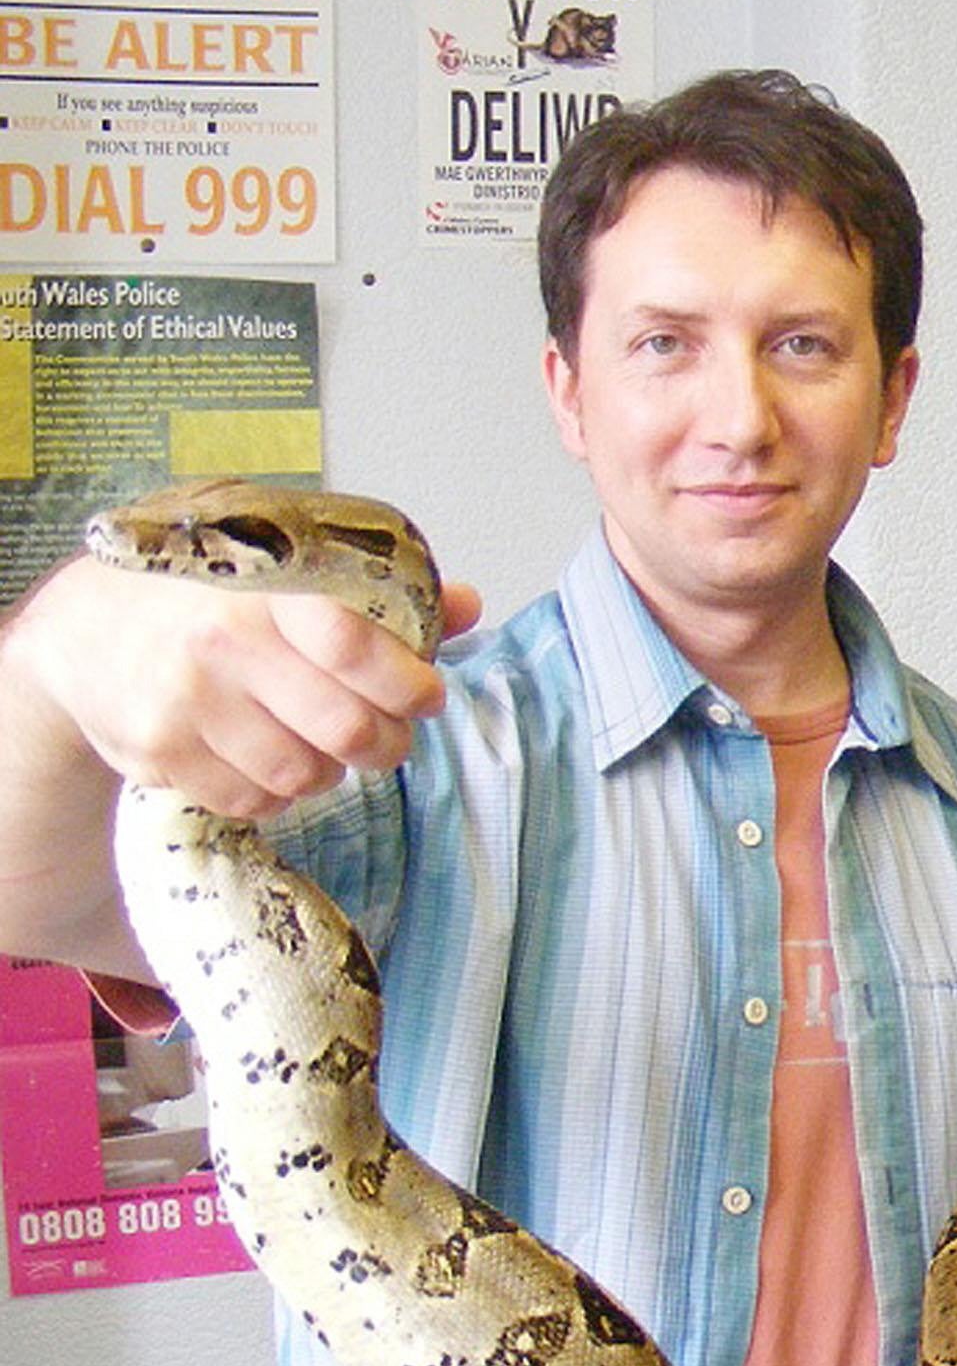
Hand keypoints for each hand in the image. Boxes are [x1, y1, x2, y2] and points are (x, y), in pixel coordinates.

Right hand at [21, 554, 478, 819]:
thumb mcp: (285, 565)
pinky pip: (252, 800)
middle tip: (389, 735)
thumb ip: (378, 589)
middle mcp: (220, 643)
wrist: (81, 628)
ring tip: (323, 742)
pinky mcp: (158, 753)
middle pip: (344, 728)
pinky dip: (279, 792)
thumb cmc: (204, 593)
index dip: (407, 682)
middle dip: (387, 743)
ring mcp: (185, 703)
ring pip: (304, 774)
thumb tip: (467, 605)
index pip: (353, 644)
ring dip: (332, 770)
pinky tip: (271, 757)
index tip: (425, 695)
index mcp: (262, 584)